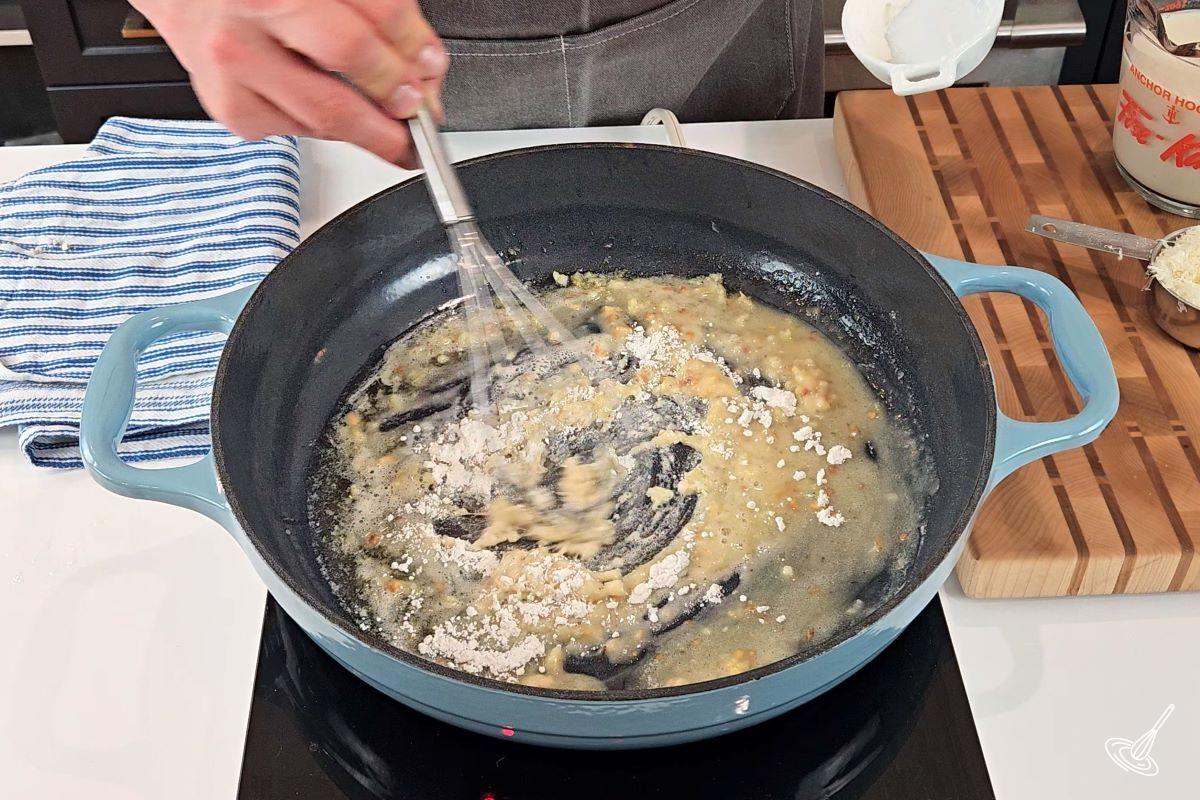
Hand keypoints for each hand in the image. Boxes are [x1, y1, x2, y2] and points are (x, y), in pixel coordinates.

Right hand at [132, 0, 448, 164]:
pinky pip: (300, 130)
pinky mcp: (232, 109)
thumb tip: (422, 63)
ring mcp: (232, 78)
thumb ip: (376, 11)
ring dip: (370, 125)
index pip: (362, 37)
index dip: (411, 54)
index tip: (431, 65)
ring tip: (390, 113)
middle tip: (422, 115)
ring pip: (324, 123)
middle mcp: (244, 36)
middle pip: (339, 99)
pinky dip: (330, 124)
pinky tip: (333, 100)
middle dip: (395, 115)